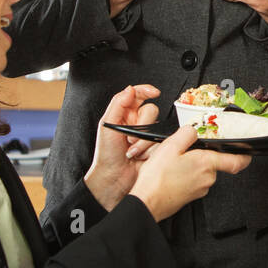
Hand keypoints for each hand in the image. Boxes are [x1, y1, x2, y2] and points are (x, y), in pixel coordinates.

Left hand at [83, 84, 162, 209]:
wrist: (114, 178)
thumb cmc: (106, 155)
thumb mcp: (107, 125)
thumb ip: (118, 104)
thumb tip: (130, 89)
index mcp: (124, 114)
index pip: (138, 95)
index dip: (147, 90)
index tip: (154, 92)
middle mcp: (136, 122)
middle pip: (151, 110)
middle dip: (142, 123)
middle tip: (130, 137)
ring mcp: (147, 134)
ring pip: (157, 126)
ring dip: (144, 140)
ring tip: (133, 150)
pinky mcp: (155, 146)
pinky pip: (161, 141)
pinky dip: (150, 149)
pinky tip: (140, 156)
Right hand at [128, 125, 251, 222]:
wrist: (146, 203)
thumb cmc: (157, 179)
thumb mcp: (170, 146)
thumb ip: (187, 134)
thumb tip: (194, 130)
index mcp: (206, 164)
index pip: (237, 161)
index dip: (244, 155)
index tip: (246, 151)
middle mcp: (207, 178)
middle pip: (213, 163)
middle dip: (201, 155)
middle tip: (182, 153)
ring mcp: (200, 189)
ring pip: (201, 172)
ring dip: (190, 166)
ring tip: (172, 165)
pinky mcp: (190, 197)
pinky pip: (193, 181)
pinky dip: (184, 176)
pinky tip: (170, 175)